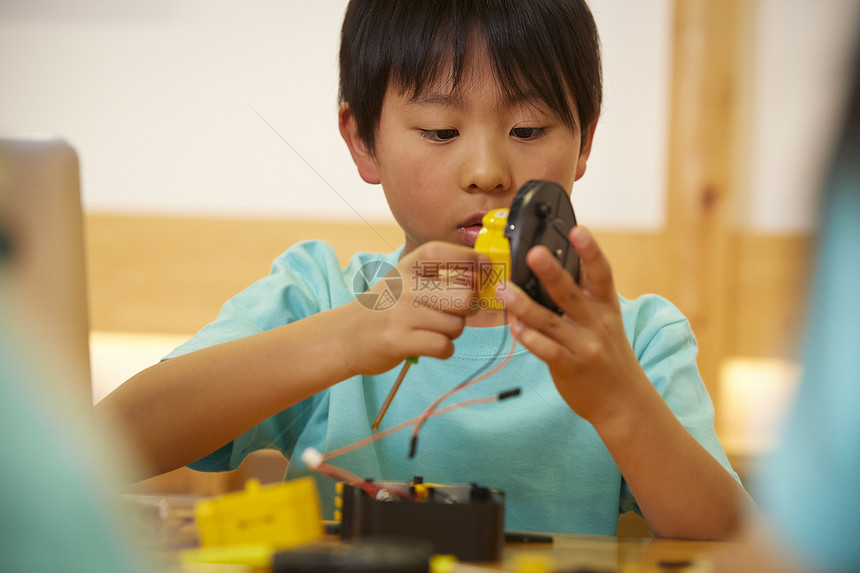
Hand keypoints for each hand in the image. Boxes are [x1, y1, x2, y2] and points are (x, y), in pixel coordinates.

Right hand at [346, 241, 486, 376]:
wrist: (346, 335)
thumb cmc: (385, 307)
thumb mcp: (406, 279)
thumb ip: (440, 275)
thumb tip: (485, 275)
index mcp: (409, 266)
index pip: (448, 253)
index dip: (475, 260)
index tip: (486, 269)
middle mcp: (405, 286)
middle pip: (465, 297)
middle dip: (468, 309)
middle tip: (454, 313)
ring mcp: (401, 314)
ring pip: (457, 325)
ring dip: (452, 332)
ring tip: (432, 330)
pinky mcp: (399, 341)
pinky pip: (444, 346)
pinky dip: (443, 349)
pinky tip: (429, 345)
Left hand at [496, 226, 648, 425]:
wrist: (624, 401)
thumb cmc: (607, 354)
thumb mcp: (604, 320)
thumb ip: (582, 297)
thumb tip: (548, 266)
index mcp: (606, 306)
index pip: (601, 273)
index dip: (590, 251)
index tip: (578, 229)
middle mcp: (597, 323)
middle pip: (571, 293)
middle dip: (552, 272)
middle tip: (533, 252)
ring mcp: (584, 346)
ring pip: (551, 322)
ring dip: (525, 305)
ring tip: (505, 289)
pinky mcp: (569, 367)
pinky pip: (547, 350)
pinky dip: (530, 338)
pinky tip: (515, 326)